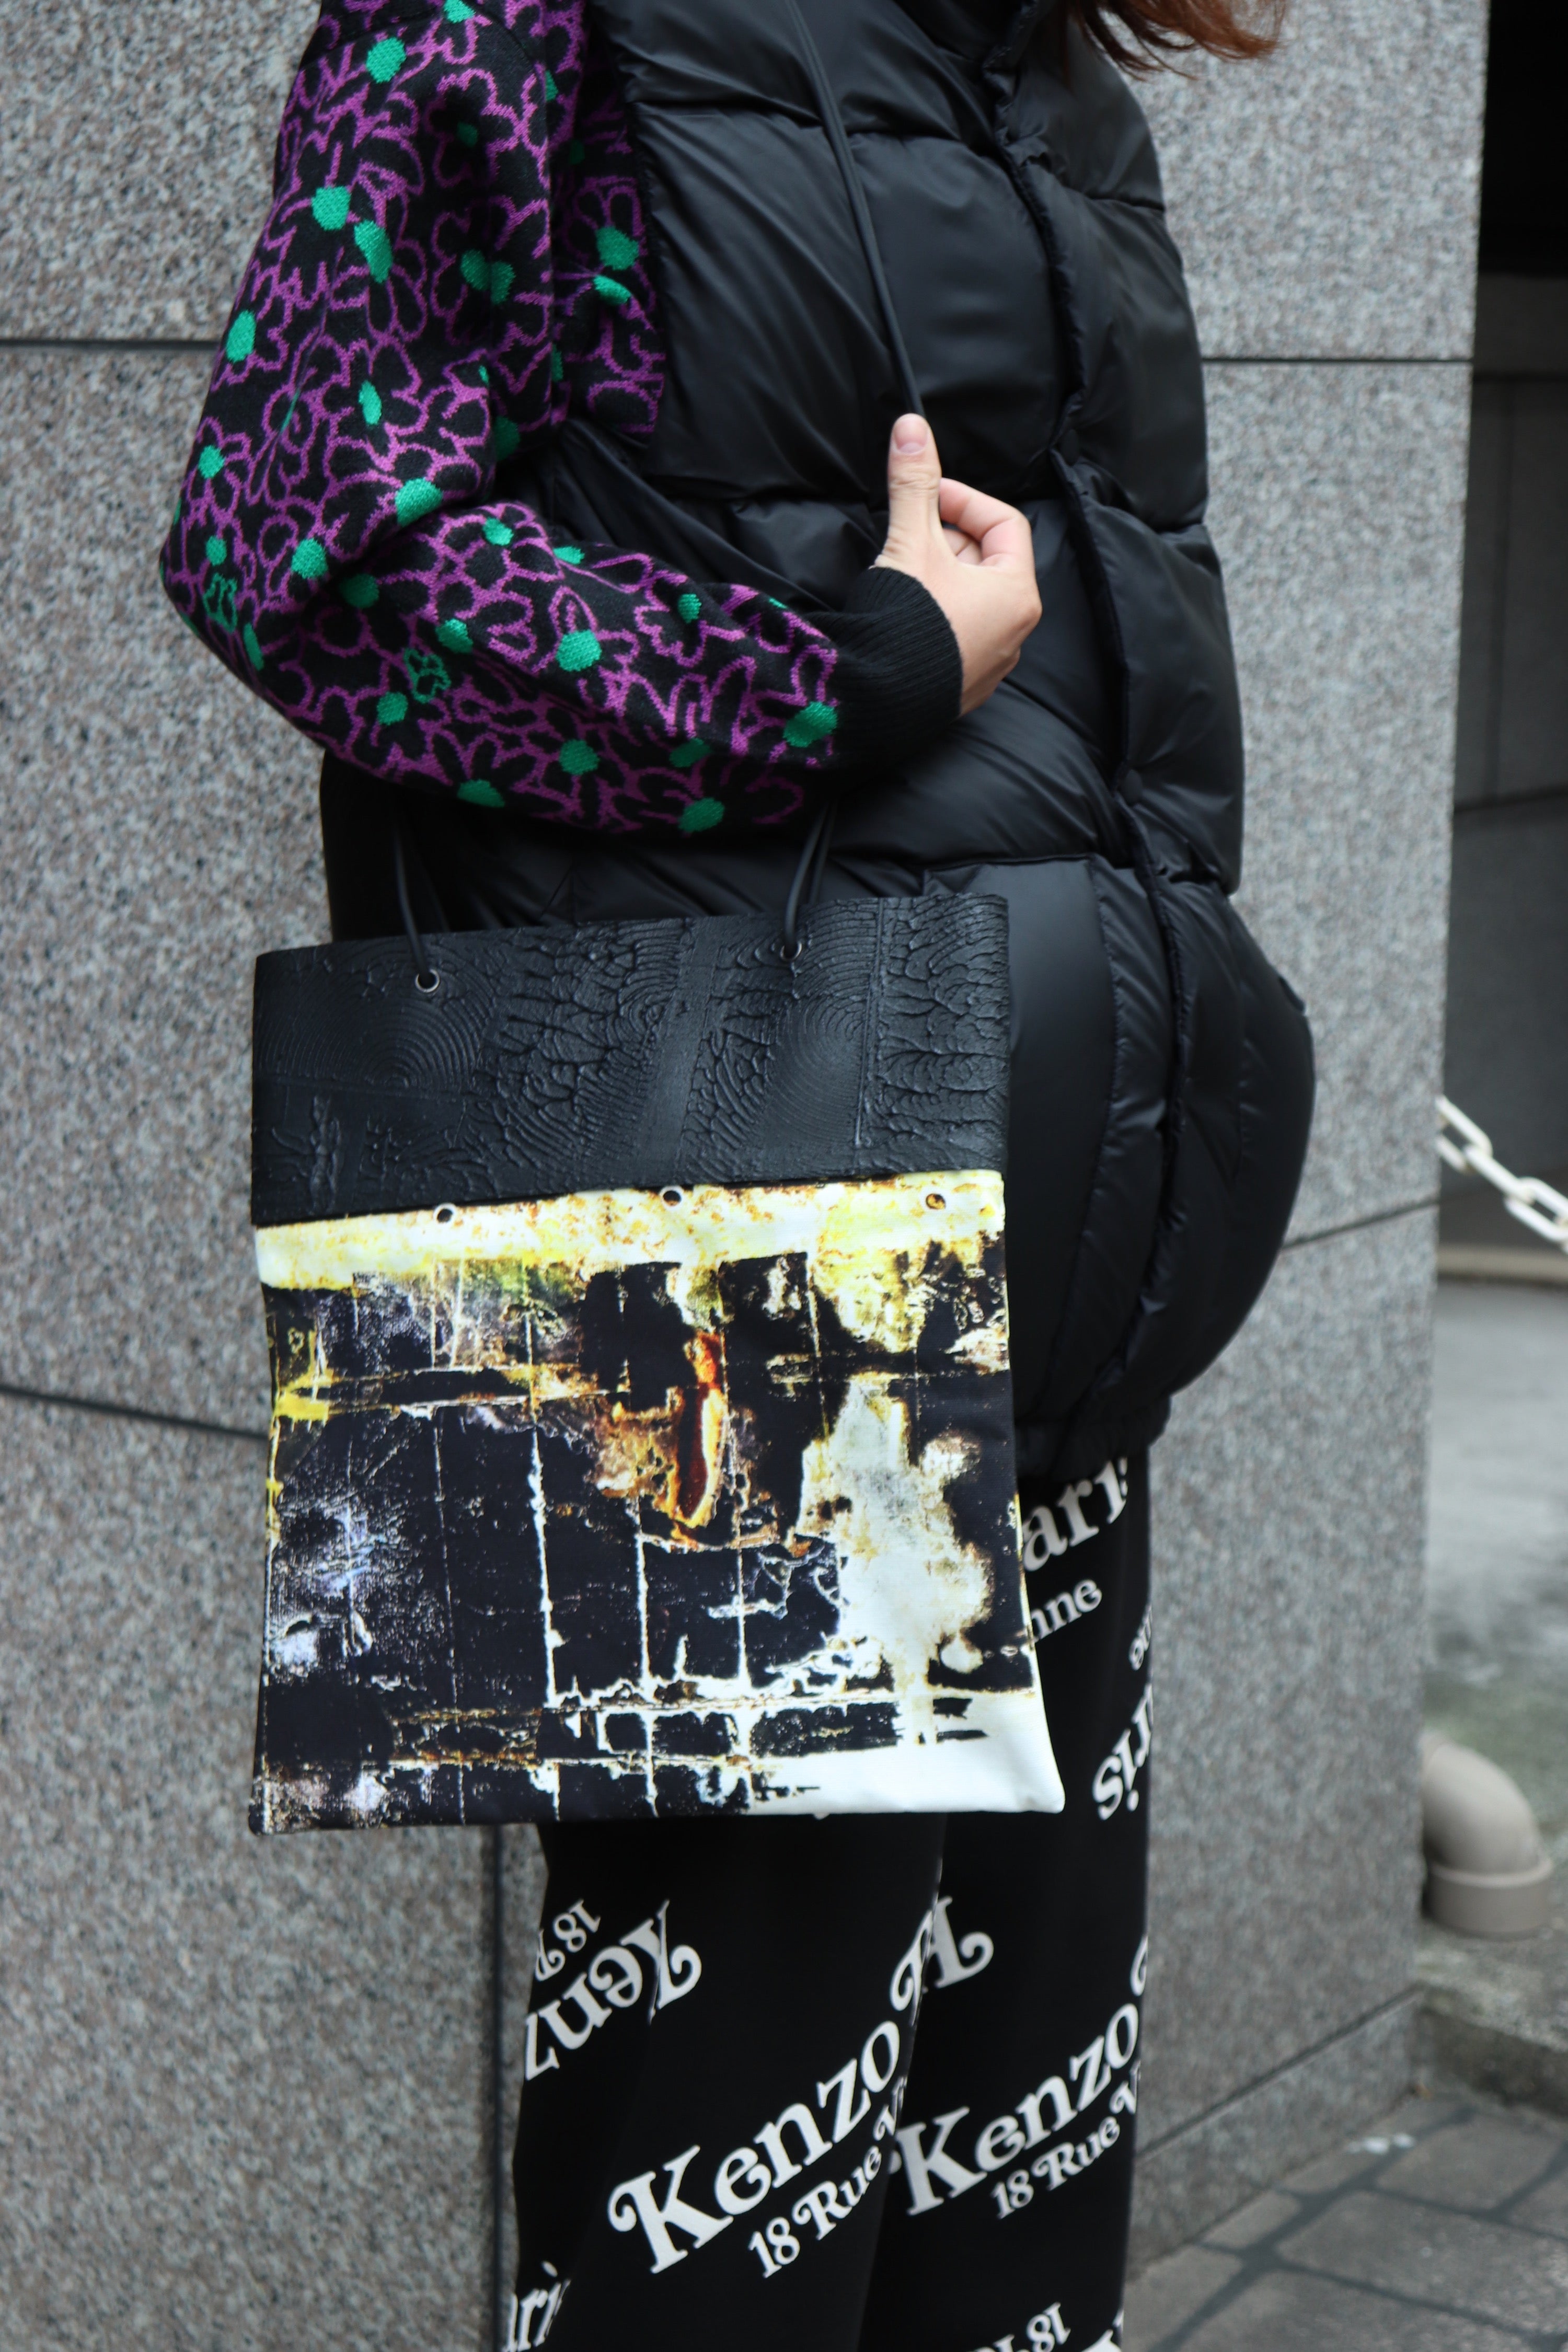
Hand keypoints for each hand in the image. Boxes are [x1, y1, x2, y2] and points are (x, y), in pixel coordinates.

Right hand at [873, 413, 1040, 713]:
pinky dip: (934, 611)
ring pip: (969, 597)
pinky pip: (956, 632)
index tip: (927, 497)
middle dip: (946, 538)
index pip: (1004, 523)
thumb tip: (912, 426)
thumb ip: (914, 484)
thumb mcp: (909, 543)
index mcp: (1017, 594)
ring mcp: (990, 664)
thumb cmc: (906, 625)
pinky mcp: (962, 686)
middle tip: (906, 536)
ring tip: (900, 574)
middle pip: (987, 560)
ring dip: (937, 575)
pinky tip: (902, 613)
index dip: (964, 499)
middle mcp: (1014, 632)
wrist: (875, 704)